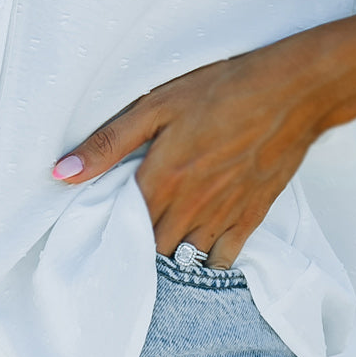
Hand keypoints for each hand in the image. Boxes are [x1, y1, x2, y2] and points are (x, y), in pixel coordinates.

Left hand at [51, 34, 331, 268]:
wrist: (294, 92)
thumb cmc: (225, 89)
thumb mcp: (157, 105)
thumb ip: (108, 143)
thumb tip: (61, 173)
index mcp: (162, 179)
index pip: (124, 228)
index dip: (111, 236)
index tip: (101, 239)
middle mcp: (191, 206)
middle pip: (153, 249)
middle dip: (137, 250)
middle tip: (126, 248)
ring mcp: (223, 215)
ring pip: (185, 259)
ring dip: (170, 260)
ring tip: (158, 256)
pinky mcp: (252, 216)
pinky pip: (223, 260)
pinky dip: (207, 267)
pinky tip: (197, 262)